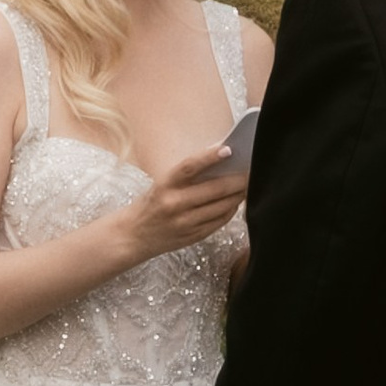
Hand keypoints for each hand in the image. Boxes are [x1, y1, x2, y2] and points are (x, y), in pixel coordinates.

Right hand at [118, 143, 247, 263]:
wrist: (134, 235)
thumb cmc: (152, 203)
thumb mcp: (163, 184)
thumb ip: (189, 175)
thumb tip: (222, 159)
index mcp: (165, 185)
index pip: (190, 167)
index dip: (210, 157)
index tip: (229, 149)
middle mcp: (175, 204)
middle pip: (215, 189)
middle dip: (238, 179)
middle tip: (252, 169)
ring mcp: (185, 223)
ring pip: (222, 206)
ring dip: (238, 194)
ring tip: (247, 184)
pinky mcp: (193, 236)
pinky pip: (220, 221)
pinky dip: (230, 210)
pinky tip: (235, 202)